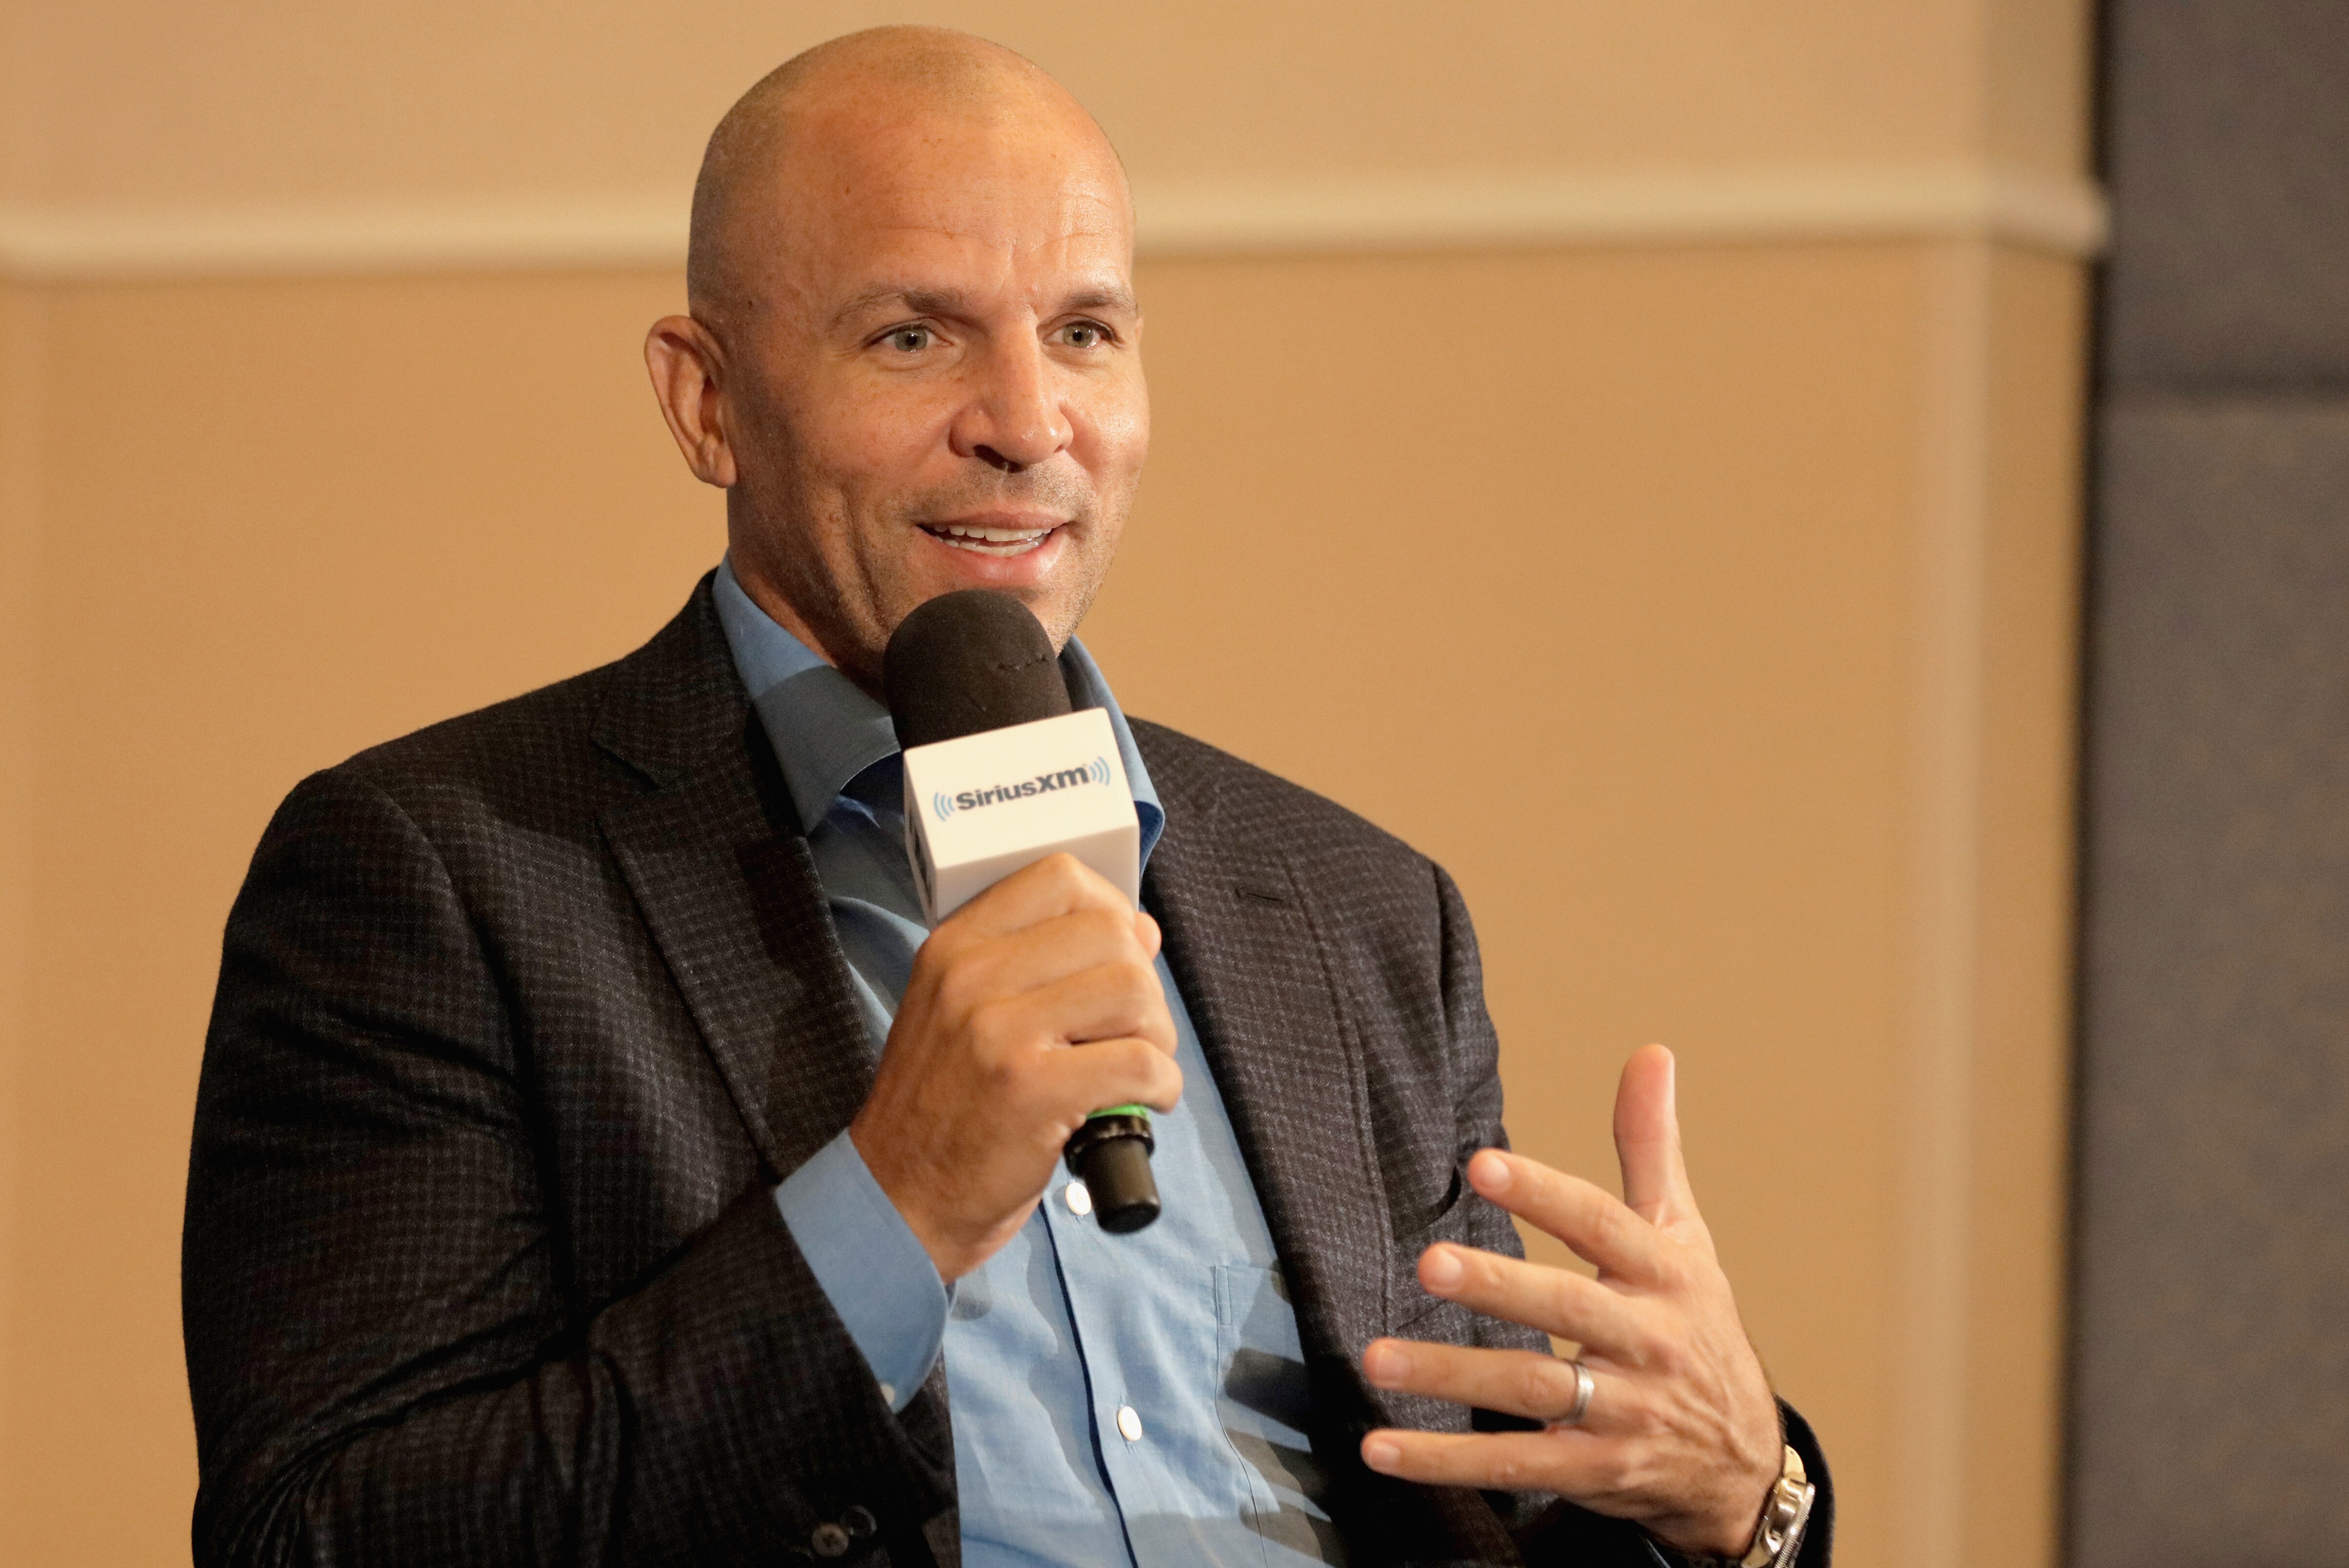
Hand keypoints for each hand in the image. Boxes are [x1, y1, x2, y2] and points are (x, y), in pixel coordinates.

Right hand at [851, 853, 1181, 1280]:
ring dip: (1157, 1036)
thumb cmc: (946, 1108)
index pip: (1060, 876)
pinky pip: (1140, 1062)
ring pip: (1133, 991)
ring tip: (1135, 1069)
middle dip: (1144, 986)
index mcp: (955, 947)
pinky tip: (1140, 1103)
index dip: (1112, 909)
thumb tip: (1141, 927)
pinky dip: (1161, 1086)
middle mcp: (971, 977)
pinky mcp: (1031, 1091)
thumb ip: (1044, 964)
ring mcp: (998, 1032)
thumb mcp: (967, 1013)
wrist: (899, 1199)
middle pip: (1112, 934)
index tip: (1122, 954)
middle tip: (1131, 1032)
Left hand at [1357, 1045, 1782, 1557]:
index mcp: (1666, 1275)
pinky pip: (1518, 1466)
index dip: (1543, 1194)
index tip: (1479, 1164)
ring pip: (1534, 1392)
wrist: (1746, 1460)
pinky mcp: (1596, 1471)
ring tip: (1377, 1357)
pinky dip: (1447, 1461)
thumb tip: (1650, 1051)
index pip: (1603, 1225)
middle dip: (1499, 1287)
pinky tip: (1382, 1447)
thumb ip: (1650, 1146)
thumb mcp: (1687, 1236)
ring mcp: (1624, 1413)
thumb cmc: (1699, 1327)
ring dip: (1452, 1377)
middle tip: (1427, 1263)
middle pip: (1569, 1310)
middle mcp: (1649, 1341)